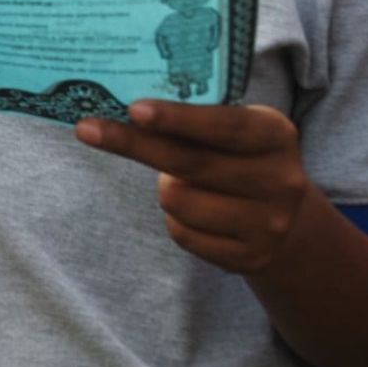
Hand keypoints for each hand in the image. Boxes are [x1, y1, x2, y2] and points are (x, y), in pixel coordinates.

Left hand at [77, 100, 308, 274]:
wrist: (280, 214)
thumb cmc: (236, 156)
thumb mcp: (230, 128)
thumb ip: (194, 118)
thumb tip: (125, 110)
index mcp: (276, 135)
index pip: (224, 125)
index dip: (178, 119)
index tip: (134, 110)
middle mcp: (280, 180)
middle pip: (188, 163)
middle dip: (132, 144)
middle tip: (87, 128)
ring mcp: (270, 223)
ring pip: (178, 201)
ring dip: (166, 188)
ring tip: (183, 181)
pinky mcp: (251, 256)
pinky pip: (182, 234)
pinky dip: (175, 219)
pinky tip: (194, 210)